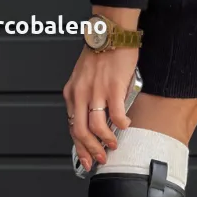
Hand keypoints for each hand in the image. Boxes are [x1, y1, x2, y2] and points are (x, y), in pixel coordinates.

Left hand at [63, 6, 139, 171]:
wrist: (110, 35)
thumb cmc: (100, 56)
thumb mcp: (84, 80)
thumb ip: (86, 101)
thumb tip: (93, 125)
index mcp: (72, 93)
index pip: (72, 128)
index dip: (79, 148)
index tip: (86, 160)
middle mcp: (81, 94)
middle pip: (81, 132)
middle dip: (91, 150)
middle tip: (101, 157)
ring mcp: (96, 91)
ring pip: (96, 127)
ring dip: (106, 140)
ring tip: (114, 143)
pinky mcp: (113, 88)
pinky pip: (116, 115)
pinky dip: (121, 124)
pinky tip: (125, 125)